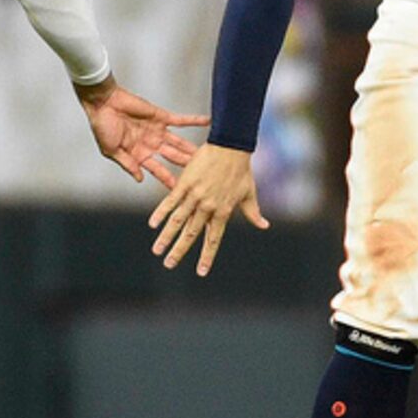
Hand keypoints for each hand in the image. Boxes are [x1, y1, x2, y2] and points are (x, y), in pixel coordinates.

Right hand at [75, 77, 207, 187]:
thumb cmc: (102, 127)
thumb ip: (127, 165)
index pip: (159, 171)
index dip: (169, 180)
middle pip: (174, 158)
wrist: (103, 103)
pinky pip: (181, 120)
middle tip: (204, 174)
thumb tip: (140, 179)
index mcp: (139, 155)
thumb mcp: (111, 151)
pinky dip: (194, 120)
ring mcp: (158, 131)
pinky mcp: (161, 117)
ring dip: (193, 148)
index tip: (182, 191)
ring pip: (180, 142)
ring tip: (209, 153)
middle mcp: (151, 145)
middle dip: (187, 166)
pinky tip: (207, 121)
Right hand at [147, 143, 268, 275]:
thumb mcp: (249, 193)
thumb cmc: (241, 170)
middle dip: (180, 251)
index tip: (201, 271)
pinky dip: (161, 212)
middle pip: (191, 234)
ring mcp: (196, 195)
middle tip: (169, 265)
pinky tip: (153, 224)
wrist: (231, 146)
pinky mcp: (185, 183)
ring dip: (166, 236)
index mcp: (223, 211)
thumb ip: (253, 212)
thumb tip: (264, 226)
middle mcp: (208, 207)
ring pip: (178, 220)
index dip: (207, 255)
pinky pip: (171, 201)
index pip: (213, 239)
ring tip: (157, 251)